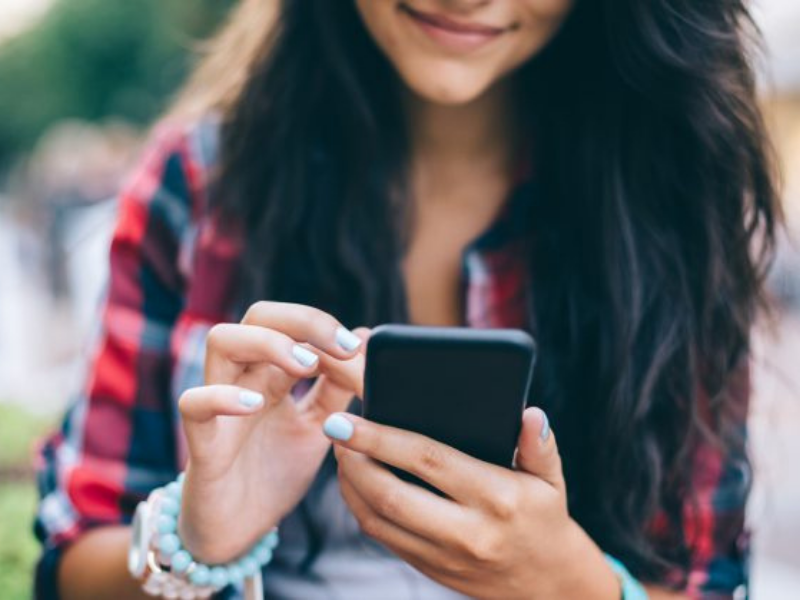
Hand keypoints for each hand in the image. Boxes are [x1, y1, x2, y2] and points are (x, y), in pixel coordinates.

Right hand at [177, 302, 367, 563]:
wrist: (238, 532)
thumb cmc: (273, 472)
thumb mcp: (318, 427)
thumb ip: (337, 387)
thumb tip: (364, 336)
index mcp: (273, 373)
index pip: (292, 323)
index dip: (326, 327)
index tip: (360, 348)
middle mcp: (244, 379)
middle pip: (258, 315)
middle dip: (302, 320)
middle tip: (341, 347)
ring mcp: (220, 406)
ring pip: (222, 341)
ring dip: (268, 343)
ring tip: (306, 366)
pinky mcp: (202, 443)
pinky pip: (193, 404)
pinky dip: (221, 397)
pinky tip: (256, 405)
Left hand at [326, 408, 620, 599]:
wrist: (547, 585)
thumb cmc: (545, 518)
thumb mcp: (551, 479)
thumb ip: (539, 444)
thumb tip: (531, 413)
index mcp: (496, 498)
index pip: (427, 460)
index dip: (382, 437)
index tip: (349, 418)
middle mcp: (467, 532)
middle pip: (391, 495)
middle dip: (354, 460)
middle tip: (333, 428)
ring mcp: (444, 557)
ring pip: (378, 520)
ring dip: (350, 484)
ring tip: (340, 450)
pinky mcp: (429, 570)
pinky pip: (383, 538)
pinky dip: (361, 508)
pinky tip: (356, 481)